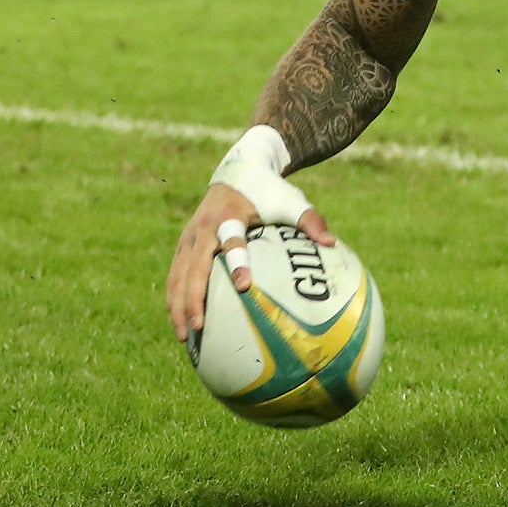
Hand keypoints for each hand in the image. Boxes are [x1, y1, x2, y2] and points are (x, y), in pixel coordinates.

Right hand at [164, 183, 335, 341]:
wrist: (240, 169)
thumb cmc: (270, 190)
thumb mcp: (292, 201)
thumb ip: (310, 221)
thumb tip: (331, 243)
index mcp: (228, 217)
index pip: (232, 243)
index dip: (237, 263)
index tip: (244, 286)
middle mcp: (203, 229)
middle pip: (192, 268)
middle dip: (192, 299)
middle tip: (199, 328)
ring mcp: (189, 238)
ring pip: (177, 276)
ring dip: (177, 306)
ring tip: (185, 337)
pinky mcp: (184, 245)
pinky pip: (176, 276)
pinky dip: (176, 299)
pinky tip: (183, 323)